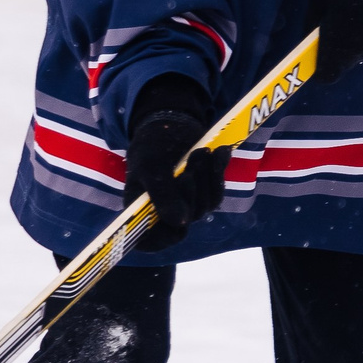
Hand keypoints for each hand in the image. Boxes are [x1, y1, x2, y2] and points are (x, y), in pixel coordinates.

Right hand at [123, 75, 226, 250]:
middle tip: (194, 157)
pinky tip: (221, 151)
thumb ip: (162, 195)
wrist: (170, 122)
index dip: (164, 237)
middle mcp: (164, 212)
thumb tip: (181, 224)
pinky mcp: (204, 192)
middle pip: (186, 219)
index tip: (178, 222)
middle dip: (193, 188)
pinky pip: (218, 191)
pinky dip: (220, 170)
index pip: (151, 241)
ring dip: (208, 177)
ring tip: (202, 150)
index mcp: (141, 210)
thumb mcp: (151, 166)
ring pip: (205, 206)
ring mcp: (186, 203)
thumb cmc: (152, 143)